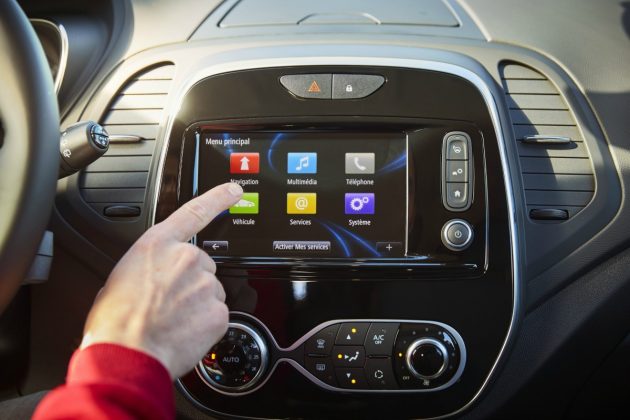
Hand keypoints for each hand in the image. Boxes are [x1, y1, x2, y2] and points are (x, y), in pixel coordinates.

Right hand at [80, 182, 242, 377]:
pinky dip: (204, 325)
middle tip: (168, 304)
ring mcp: (205, 283)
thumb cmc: (114, 322)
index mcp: (158, 245)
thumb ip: (149, 267)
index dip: (218, 198)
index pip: (194, 212)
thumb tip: (156, 278)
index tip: (234, 190)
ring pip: (210, 291)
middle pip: (202, 265)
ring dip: (197, 304)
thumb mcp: (120, 279)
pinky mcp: (219, 310)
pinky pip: (217, 315)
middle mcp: (186, 258)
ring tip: (172, 321)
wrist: (126, 355)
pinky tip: (184, 333)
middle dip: (190, 282)